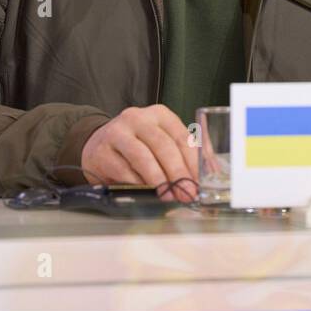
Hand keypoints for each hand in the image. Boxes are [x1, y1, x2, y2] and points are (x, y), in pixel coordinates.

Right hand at [81, 104, 198, 201]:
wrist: (98, 145)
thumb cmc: (138, 145)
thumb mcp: (162, 141)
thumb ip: (186, 153)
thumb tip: (211, 172)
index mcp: (159, 114)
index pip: (181, 136)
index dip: (194, 161)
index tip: (201, 182)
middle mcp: (138, 118)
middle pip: (163, 145)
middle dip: (178, 173)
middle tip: (187, 193)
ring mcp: (117, 133)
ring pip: (142, 157)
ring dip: (159, 180)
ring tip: (169, 196)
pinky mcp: (102, 151)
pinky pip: (123, 170)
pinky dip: (137, 183)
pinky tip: (147, 192)